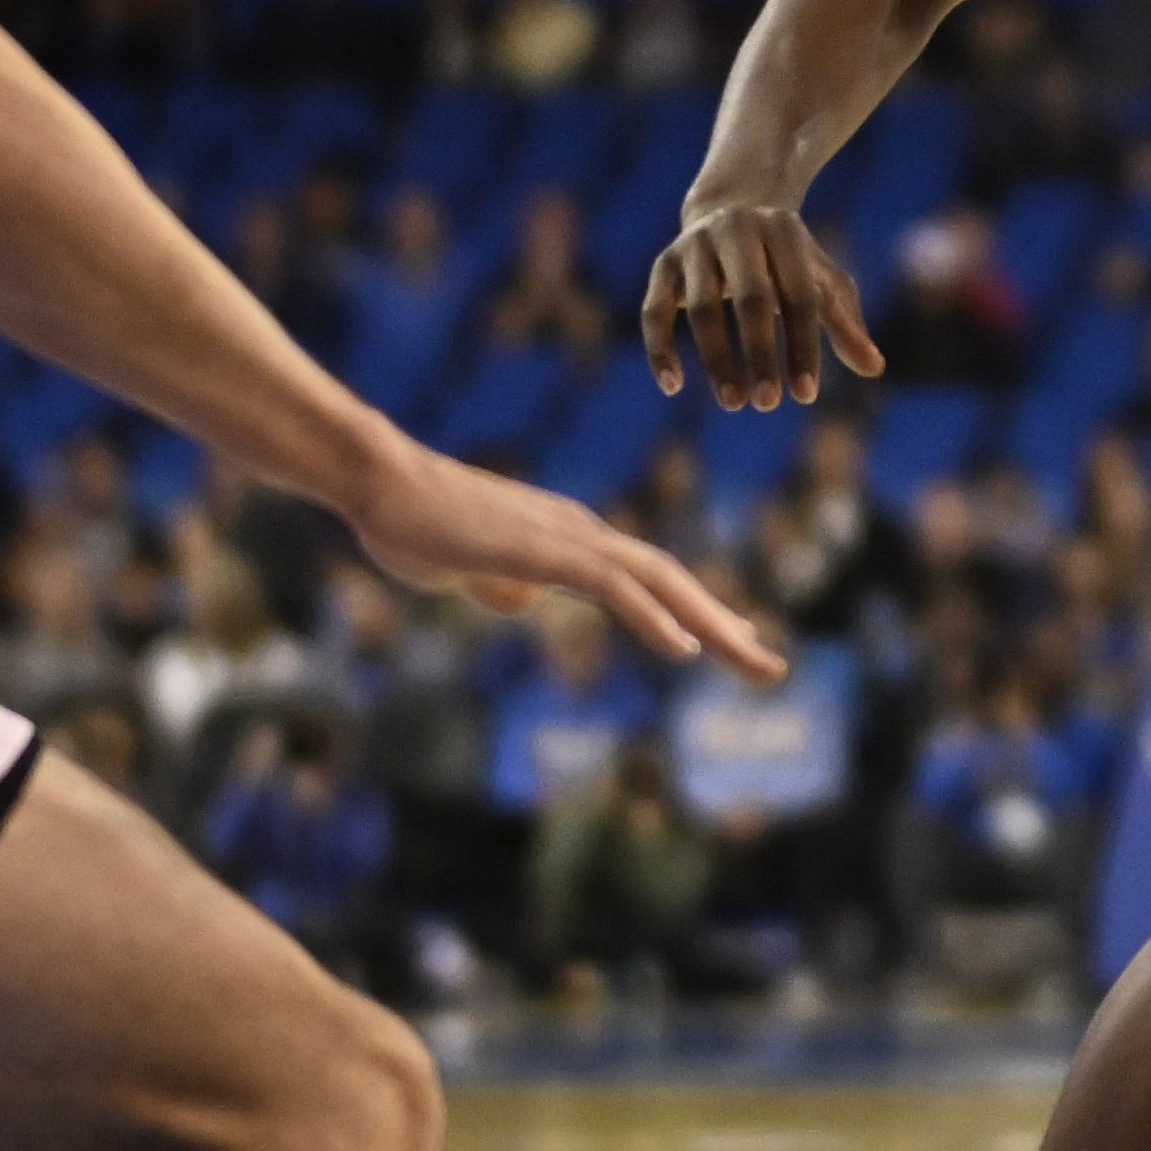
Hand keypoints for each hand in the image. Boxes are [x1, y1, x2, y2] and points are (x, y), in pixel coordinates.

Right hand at [344, 437, 781, 676]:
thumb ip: (500, 581)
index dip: (696, 608)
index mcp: (569, 539)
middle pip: (672, 578)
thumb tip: (524, 600)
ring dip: (712, 623)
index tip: (737, 638)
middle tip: (772, 667)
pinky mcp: (542, 550)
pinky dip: (652, 617)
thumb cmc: (412, 522)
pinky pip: (611, 586)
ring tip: (755, 660)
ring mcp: (566, 537)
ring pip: (658, 580)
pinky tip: (685, 649)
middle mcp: (582, 533)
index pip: (650, 576)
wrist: (378, 483)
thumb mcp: (467, 566)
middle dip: (727, 624)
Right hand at [643, 198, 883, 413]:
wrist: (732, 213)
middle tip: (769, 404)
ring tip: (734, 403)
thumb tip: (875, 368)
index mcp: (784, 231)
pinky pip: (654, 311)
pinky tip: (673, 386)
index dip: (803, 347)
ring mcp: (694, 244)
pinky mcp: (663, 264)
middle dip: (760, 354)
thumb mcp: (821, 283)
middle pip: (750, 299)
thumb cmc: (787, 262)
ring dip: (716, 359)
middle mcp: (737, 229)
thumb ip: (844, 323)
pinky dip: (660, 349)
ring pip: (701, 307)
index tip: (806, 396)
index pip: (798, 295)